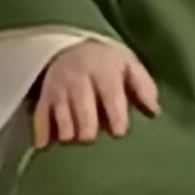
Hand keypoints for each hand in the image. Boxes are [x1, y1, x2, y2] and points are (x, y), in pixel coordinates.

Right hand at [33, 40, 159, 147]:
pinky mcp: (43, 97)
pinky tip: (47, 146)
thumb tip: (154, 111)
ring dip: (71, 136)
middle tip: (95, 135)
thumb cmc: (108, 64)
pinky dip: (43, 136)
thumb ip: (144, 87)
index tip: (119, 132)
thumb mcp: (129, 66)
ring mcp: (58, 88)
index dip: (116, 118)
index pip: (110, 96)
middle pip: (83, 115)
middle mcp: (78, 78)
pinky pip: (40, 120)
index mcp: (104, 69)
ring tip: (78, 137)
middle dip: (90, 132)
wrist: (72, 48)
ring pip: (62, 122)